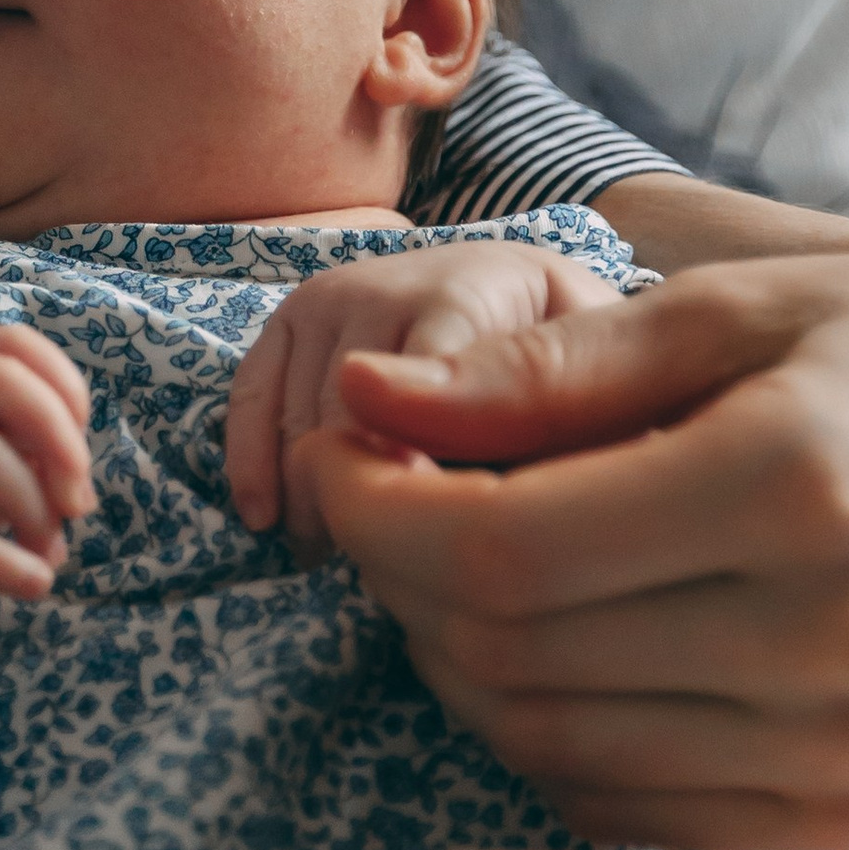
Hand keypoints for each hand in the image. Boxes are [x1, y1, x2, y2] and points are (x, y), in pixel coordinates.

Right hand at [0, 325, 92, 657]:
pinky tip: (32, 583)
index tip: (78, 459)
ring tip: (46, 554)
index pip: (11, 345)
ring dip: (33, 509)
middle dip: (60, 444)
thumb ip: (19, 455)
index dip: (66, 392)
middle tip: (77, 507)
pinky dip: (0, 561)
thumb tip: (74, 489)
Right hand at [227, 240, 615, 553]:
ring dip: (311, 497)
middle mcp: (390, 277)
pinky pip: (249, 393)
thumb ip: (547, 424)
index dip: (416, 475)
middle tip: (391, 573)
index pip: (427, 388)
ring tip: (345, 557)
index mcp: (477, 289)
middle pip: (348, 409)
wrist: (529, 296)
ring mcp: (330, 294)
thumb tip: (481, 486)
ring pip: (295, 413)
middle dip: (362, 500)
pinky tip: (266, 519)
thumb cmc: (575, 364)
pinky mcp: (289, 318)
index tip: (425, 536)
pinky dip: (249, 461)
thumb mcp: (599, 385)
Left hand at [300, 255, 848, 849]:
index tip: (336, 447)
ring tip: (454, 556)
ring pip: (543, 741)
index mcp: (795, 489)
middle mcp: (827, 640)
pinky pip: (617, 802)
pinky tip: (540, 639)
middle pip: (510, 651)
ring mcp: (845, 744)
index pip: (504, 547)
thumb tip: (364, 399)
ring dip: (452, 653)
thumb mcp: (730, 309)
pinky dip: (538, 729)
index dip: (379, 507)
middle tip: (381, 492)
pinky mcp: (845, 808)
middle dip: (398, 571)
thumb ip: (541, 368)